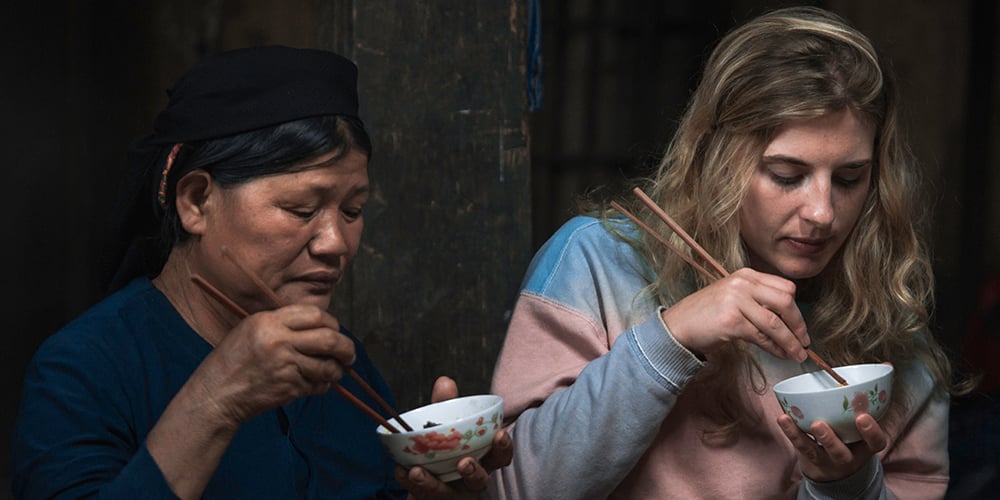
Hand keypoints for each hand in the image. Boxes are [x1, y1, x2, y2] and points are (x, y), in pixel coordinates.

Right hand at [192, 304, 355, 426]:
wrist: (216, 394)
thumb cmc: (232, 361)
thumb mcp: (251, 329)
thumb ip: (282, 324)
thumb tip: (319, 326)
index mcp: (269, 321)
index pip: (315, 315)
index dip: (332, 323)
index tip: (336, 331)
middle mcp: (279, 341)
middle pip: (329, 339)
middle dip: (346, 347)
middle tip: (349, 354)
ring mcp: (285, 366)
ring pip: (327, 365)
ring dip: (337, 370)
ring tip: (337, 372)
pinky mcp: (288, 388)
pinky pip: (317, 385)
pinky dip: (322, 385)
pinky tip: (317, 384)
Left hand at [396, 376, 512, 498]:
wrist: (427, 479)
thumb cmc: (445, 449)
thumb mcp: (447, 427)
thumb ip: (446, 406)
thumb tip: (444, 381)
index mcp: (482, 460)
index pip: (500, 456)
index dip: (503, 447)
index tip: (500, 434)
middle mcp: (470, 481)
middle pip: (479, 481)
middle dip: (473, 472)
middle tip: (464, 462)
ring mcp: (451, 494)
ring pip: (445, 493)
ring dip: (431, 483)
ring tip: (417, 471)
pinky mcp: (431, 499)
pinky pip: (420, 495)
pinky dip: (408, 483)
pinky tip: (400, 471)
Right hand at [660, 268, 808, 361]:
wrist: (677, 326)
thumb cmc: (706, 315)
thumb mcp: (733, 298)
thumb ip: (758, 301)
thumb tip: (788, 321)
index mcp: (746, 275)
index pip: (784, 287)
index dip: (797, 309)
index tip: (800, 326)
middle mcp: (742, 284)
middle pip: (785, 301)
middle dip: (798, 324)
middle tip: (804, 342)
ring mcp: (736, 301)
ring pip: (775, 322)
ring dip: (790, 342)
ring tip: (797, 354)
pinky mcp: (732, 321)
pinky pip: (762, 336)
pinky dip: (775, 348)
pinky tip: (780, 354)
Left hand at [777, 413, 887, 481]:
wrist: (835, 472)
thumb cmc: (853, 439)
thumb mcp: (864, 429)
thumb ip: (867, 406)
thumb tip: (879, 371)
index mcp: (865, 448)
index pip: (876, 443)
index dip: (872, 432)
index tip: (863, 417)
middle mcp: (847, 458)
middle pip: (840, 453)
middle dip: (830, 440)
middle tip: (819, 424)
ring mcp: (826, 461)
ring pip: (814, 452)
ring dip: (801, 436)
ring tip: (788, 419)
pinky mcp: (809, 459)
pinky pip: (799, 447)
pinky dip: (790, 432)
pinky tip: (783, 418)